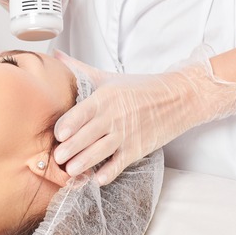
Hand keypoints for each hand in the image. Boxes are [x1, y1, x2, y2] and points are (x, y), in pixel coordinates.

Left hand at [53, 46, 235, 184]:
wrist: (179, 97)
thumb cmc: (141, 88)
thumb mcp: (109, 77)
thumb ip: (80, 70)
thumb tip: (56, 55)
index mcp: (104, 98)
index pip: (80, 113)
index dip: (67, 126)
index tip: (57, 135)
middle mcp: (113, 116)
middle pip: (86, 136)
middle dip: (69, 149)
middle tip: (57, 158)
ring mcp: (126, 134)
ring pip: (99, 152)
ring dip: (83, 163)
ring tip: (71, 170)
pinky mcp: (137, 149)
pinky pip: (119, 164)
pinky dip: (109, 173)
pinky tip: (98, 178)